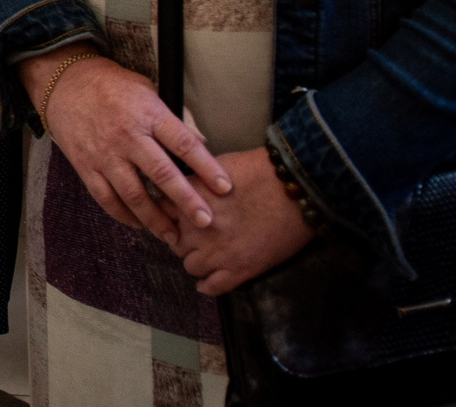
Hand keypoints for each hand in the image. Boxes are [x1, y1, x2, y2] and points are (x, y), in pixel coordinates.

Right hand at [23, 53, 233, 244]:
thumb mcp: (147, 90)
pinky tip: (139, 224)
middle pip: (161, 174)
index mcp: (147, 114)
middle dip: (186, 201)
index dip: (206, 167)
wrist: (64, 83)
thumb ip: (174, 119)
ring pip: (134, 194)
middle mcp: (127, 136)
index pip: (183, 143)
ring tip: (174, 236)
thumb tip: (202, 144)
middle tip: (205, 221)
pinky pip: (106, 198)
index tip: (225, 187)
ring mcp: (104, 153)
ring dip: (156, 219)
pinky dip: (124, 215)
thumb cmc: (111, 85)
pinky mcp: (85, 166)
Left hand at [171, 147, 314, 293]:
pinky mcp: (240, 269)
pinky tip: (207, 282)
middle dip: (183, 240)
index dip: (169, 216)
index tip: (176, 218)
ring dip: (196, 261)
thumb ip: (194, 183)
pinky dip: (207, 286)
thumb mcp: (214, 168)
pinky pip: (213, 287)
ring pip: (190, 266)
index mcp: (188, 202)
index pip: (161, 214)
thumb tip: (184, 189)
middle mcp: (196, 230)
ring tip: (205, 256)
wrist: (294, 189)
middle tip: (195, 237)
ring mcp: (217, 253)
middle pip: (174, 243)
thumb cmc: (257, 171)